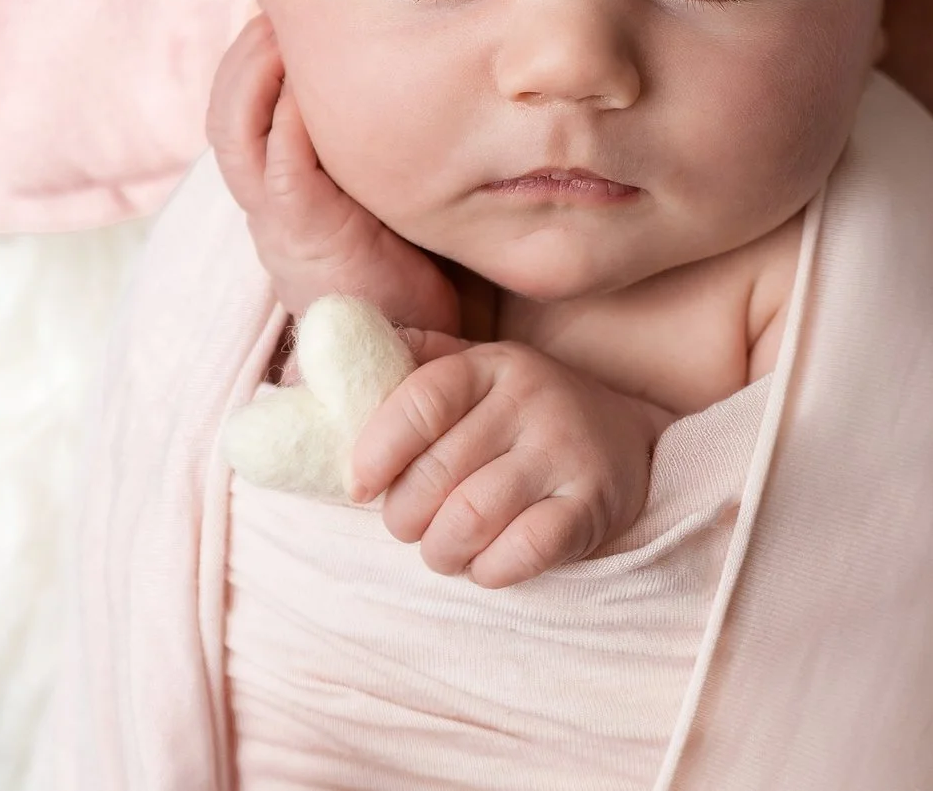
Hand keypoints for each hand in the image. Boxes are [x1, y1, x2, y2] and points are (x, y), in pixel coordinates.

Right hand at [206, 14, 458, 333]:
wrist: (420, 362)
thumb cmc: (422, 283)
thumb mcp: (396, 203)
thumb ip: (388, 156)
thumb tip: (431, 85)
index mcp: (287, 196)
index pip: (247, 114)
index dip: (257, 61)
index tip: (287, 12)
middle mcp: (270, 205)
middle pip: (227, 112)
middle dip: (248, 53)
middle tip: (278, 6)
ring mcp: (279, 224)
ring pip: (235, 132)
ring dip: (255, 73)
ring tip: (279, 29)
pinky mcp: (302, 241)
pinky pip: (277, 166)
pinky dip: (285, 119)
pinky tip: (308, 87)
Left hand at [351, 335, 670, 587]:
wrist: (623, 440)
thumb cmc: (516, 416)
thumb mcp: (469, 371)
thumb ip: (401, 365)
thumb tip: (308, 372)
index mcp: (490, 364)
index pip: (420, 400)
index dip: (377, 448)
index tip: (359, 485)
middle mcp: (532, 399)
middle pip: (437, 473)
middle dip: (405, 516)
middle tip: (409, 524)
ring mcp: (566, 451)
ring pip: (472, 518)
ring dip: (442, 550)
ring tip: (444, 548)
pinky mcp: (592, 504)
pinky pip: (522, 552)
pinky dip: (489, 569)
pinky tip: (487, 561)